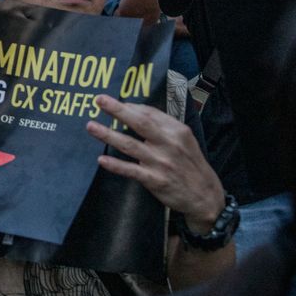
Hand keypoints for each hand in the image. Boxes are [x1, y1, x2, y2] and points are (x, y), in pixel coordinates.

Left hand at [87, 95, 224, 229]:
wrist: (205, 196)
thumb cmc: (190, 164)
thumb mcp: (184, 140)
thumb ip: (163, 126)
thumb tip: (135, 111)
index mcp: (177, 131)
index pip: (150, 113)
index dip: (129, 106)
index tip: (112, 102)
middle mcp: (169, 144)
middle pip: (139, 123)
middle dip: (118, 110)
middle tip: (99, 100)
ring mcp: (161, 162)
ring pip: (130, 145)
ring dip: (108, 135)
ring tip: (91, 126)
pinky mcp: (155, 180)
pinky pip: (131, 170)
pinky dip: (116, 165)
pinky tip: (101, 160)